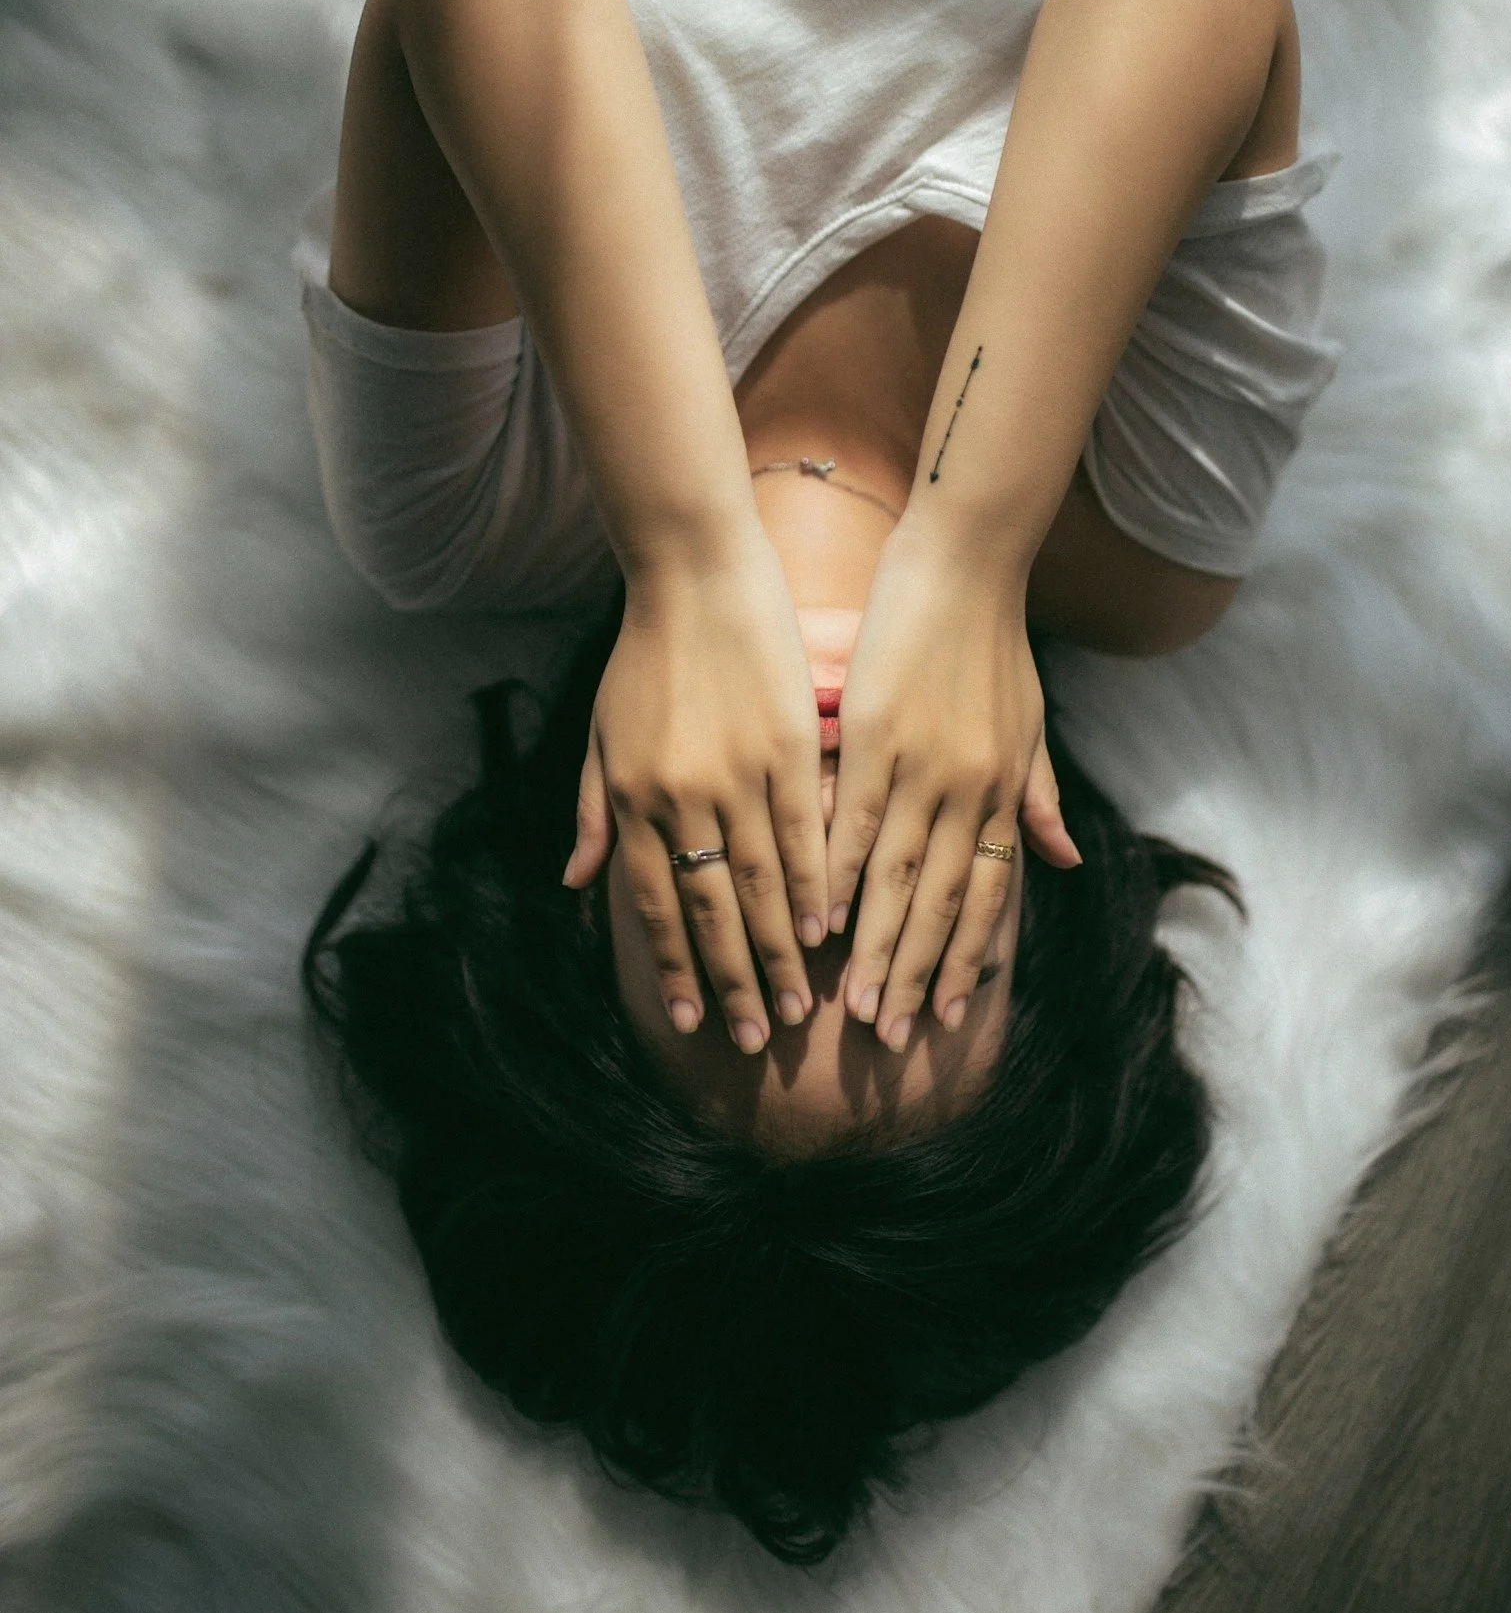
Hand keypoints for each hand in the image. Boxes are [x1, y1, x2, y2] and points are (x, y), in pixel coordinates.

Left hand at [562, 533, 826, 1049]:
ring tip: (800, 1003)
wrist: (693, 573)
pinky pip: (803, 829)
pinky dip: (816, 882)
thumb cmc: (644, 655)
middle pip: (710, 908)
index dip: (671, 965)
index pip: (651, 903)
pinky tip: (829, 925)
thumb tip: (580, 888)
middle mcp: (681, 795)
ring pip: (761, 881)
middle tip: (757, 1039)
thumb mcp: (601, 735)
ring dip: (780, 948)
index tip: (687, 1019)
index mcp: (632, 797)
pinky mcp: (786, 744)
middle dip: (732, 980)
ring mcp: (737, 772)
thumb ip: (594, 813)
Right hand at [826, 526, 1081, 1048]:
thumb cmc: (995, 638)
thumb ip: (1040, 796)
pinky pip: (854, 820)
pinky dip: (837, 873)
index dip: (965, 959)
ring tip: (849, 1004)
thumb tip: (1065, 862)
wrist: (969, 559)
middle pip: (940, 903)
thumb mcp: (1031, 723)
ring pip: (897, 877)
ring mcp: (923, 766)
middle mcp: (969, 791)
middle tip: (890, 1037)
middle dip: (915, 975)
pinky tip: (817, 916)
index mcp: (1003, 790)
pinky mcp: (877, 735)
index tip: (945, 1017)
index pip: (986, 896)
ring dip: (873, 946)